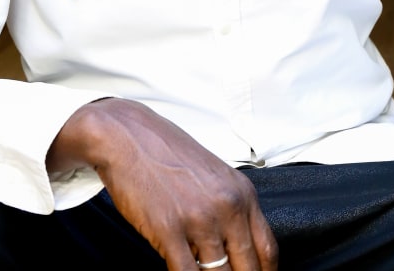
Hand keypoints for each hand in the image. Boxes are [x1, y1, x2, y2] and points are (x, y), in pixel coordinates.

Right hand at [48, 98, 277, 270]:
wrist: (126, 135)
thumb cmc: (164, 151)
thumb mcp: (212, 175)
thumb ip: (229, 208)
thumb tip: (235, 246)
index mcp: (241, 192)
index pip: (268, 250)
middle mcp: (227, 206)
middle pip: (248, 268)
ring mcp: (199, 219)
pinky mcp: (169, 229)